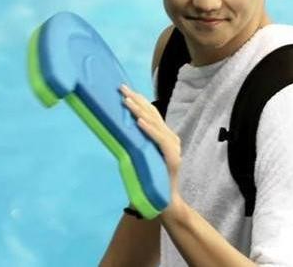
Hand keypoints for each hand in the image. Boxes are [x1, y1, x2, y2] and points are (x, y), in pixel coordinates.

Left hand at [119, 84, 184, 218]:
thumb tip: (118, 129)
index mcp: (165, 138)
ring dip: (140, 111)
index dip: (140, 101)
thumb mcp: (141, 158)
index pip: (152, 114)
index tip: (125, 90)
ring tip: (127, 101)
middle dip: (137, 100)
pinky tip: (139, 122)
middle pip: (153, 115)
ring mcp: (174, 149)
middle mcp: (171, 140)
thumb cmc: (150, 181)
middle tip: (121, 88)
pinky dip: (150, 130)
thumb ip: (136, 144)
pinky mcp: (173, 159)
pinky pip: (160, 141)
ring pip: (156, 125)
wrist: (164, 204)